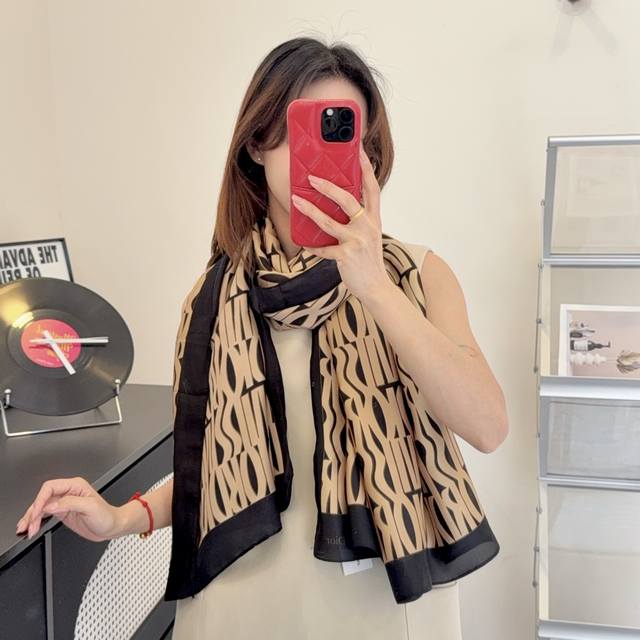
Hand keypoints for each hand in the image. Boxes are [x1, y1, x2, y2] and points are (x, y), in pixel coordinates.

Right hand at [16, 476, 121, 541]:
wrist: (111, 527)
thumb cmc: (106, 515)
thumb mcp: (90, 507)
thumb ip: (70, 503)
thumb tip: (51, 505)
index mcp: (75, 486)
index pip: (50, 487)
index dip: (40, 499)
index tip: (36, 512)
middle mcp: (68, 492)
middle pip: (42, 498)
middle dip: (33, 511)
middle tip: (28, 525)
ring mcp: (64, 503)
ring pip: (41, 507)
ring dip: (31, 518)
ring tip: (24, 529)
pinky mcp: (62, 513)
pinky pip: (44, 515)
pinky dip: (35, 521)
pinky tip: (29, 527)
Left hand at [292, 141, 391, 302]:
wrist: (376, 287)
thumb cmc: (368, 259)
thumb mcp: (369, 235)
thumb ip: (358, 219)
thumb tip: (335, 204)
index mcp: (373, 218)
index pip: (371, 188)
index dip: (365, 168)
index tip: (358, 151)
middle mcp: (367, 226)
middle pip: (346, 200)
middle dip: (328, 187)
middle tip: (312, 178)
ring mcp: (357, 241)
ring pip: (329, 222)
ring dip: (310, 210)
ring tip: (297, 200)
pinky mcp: (346, 256)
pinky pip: (324, 248)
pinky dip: (313, 246)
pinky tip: (305, 243)